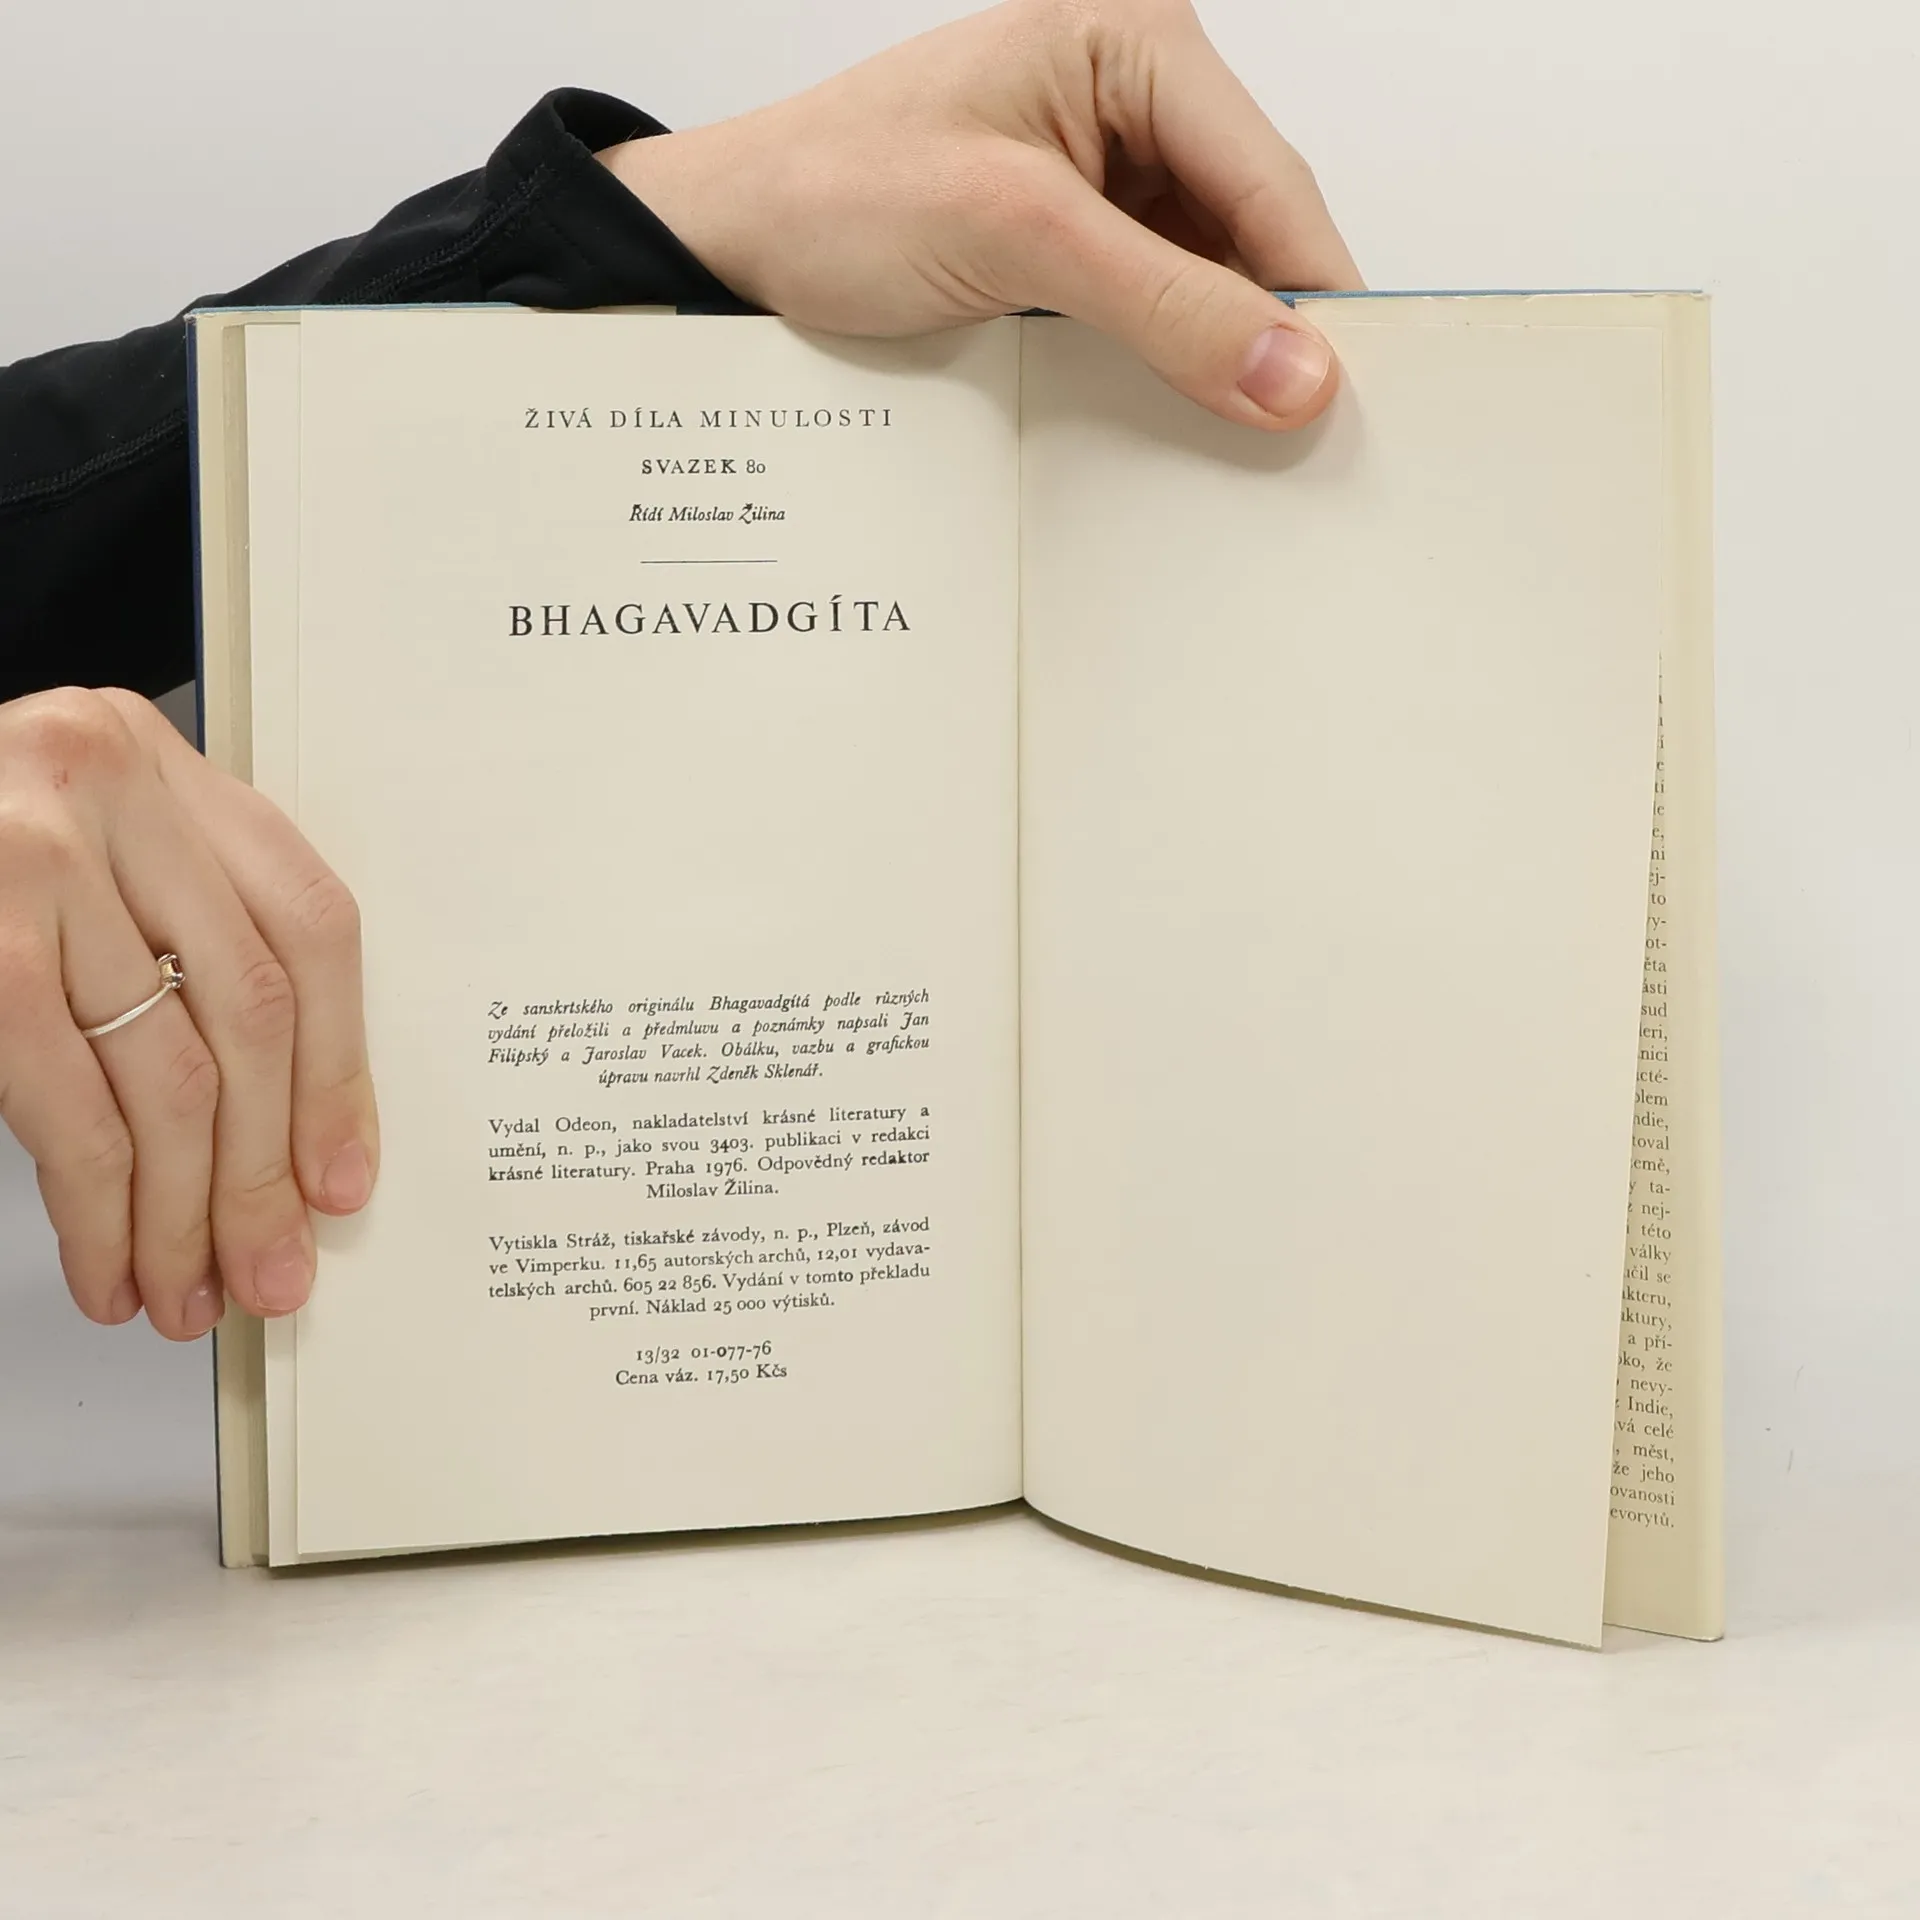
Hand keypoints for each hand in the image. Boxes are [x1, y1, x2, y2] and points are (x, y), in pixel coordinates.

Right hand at [0, 688, 377, 1336]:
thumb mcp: (86, 855)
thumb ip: (182, 938)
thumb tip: (284, 1131)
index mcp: (162, 765)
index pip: (310, 929)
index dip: (338, 1069)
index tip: (342, 1175)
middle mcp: (109, 786)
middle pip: (250, 1013)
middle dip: (264, 1170)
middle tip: (269, 1264)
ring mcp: (34, 858)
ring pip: (168, 1074)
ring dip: (181, 1213)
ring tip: (185, 1286)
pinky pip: (71, 1105)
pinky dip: (97, 1207)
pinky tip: (107, 1261)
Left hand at [603, 0, 1361, 430]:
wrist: (734, 243)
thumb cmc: (837, 193)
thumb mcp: (1015, 239)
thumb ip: (1163, 303)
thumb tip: (1294, 373)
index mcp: (1131, 41)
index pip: (1268, 178)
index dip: (1317, 293)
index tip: (1351, 397)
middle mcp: (1133, 94)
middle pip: (1252, 229)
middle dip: (1271, 329)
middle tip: (1304, 438)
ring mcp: (1106, 169)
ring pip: (1211, 276)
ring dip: (1220, 356)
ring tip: (1241, 441)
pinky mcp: (1076, 236)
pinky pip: (1157, 303)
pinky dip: (1169, 362)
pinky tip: (1177, 418)